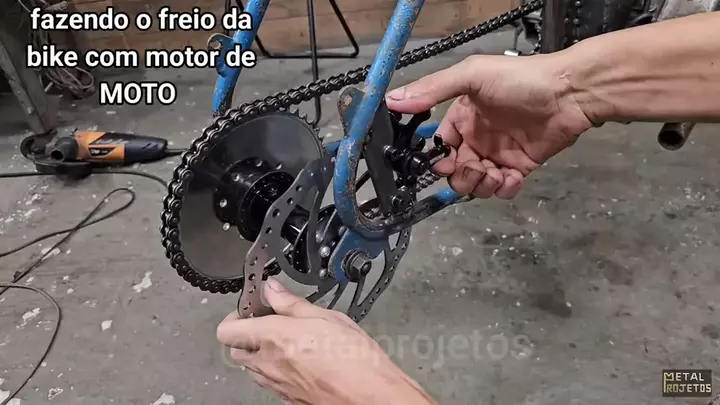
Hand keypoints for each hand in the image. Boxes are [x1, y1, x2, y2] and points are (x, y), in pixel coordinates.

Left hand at [216, 278, 437, 404]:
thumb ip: (293, 303)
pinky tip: (301, 360)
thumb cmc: (355, 360)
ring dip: (260, 352)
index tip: (254, 305)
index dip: (236, 314)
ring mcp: (276, 385)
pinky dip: (277, 369)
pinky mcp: (287, 399)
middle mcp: (268, 364)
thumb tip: (273, 289)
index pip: (227, 329)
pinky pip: (270, 382)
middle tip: (268, 321)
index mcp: (273, 338)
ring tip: (287, 340)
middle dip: (246, 333)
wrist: (371, 397)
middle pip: (235, 349)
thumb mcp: (328, 317)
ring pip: (252, 367)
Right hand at [386, 54, 592, 198]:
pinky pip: (502, 189)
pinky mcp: (519, 168)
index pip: (438, 147)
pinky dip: (504, 189)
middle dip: (461, 176)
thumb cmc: (520, 79)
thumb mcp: (471, 76)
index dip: (437, 160)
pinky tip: (512, 177)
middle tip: (476, 167)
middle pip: (454, 172)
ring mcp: (497, 155)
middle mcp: (476, 138)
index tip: (444, 163)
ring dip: (482, 185)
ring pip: (476, 185)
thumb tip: (392, 100)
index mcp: (461, 118)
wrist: (569, 93)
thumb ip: (432, 90)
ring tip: (497, 173)